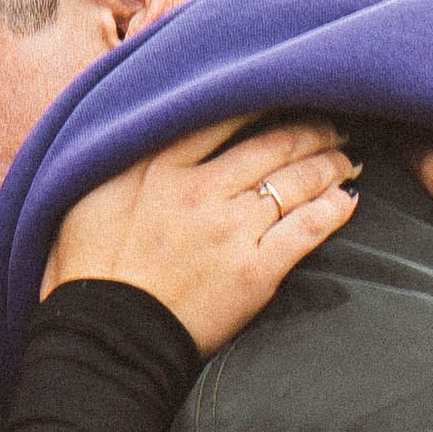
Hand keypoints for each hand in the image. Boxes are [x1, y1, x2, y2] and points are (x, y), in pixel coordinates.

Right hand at [45, 113, 354, 355]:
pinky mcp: (254, 270)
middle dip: (311, 129)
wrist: (104, 337)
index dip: (263, 99)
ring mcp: (229, 228)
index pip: (224, 114)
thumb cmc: (86, 269)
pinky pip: (307, 229)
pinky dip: (332, 210)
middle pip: (272, 143)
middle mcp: (198, 188)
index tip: (282, 94)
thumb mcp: (88, 193)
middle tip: (333, 124)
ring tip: (346, 158)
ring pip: (296, 181)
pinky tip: (346, 201)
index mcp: (156, 164)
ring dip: (330, 164)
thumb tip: (142, 129)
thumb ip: (123, 156)